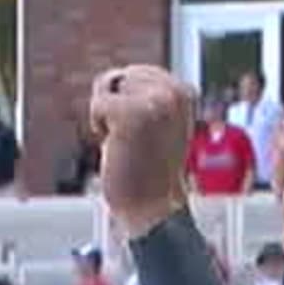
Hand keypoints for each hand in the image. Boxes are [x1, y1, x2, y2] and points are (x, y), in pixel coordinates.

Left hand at [87, 64, 195, 238]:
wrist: (153, 210)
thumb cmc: (149, 172)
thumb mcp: (158, 124)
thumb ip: (147, 96)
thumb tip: (115, 77)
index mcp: (185, 91)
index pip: (135, 73)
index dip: (127, 104)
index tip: (145, 134)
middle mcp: (175, 92)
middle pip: (119, 76)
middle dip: (115, 107)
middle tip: (135, 142)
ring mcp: (155, 102)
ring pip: (106, 87)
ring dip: (107, 117)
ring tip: (128, 143)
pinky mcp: (133, 113)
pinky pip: (97, 104)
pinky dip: (99, 127)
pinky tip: (119, 147)